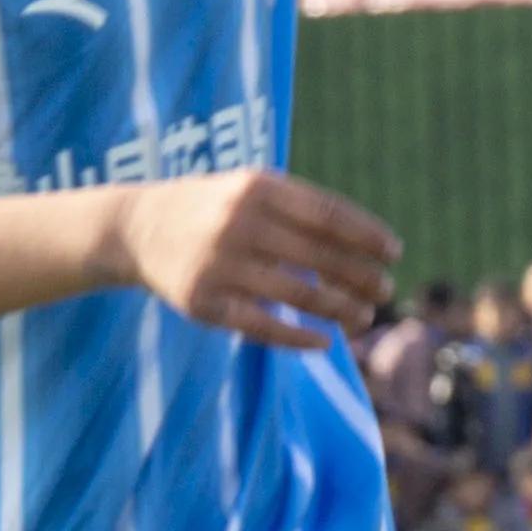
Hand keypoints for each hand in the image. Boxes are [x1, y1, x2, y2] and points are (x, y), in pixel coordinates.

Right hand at [113, 169, 399, 350]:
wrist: (137, 228)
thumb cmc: (212, 208)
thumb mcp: (251, 191)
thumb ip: (301, 210)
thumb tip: (366, 246)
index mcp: (258, 188)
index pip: (329, 215)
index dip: (367, 236)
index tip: (394, 253)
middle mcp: (239, 223)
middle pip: (319, 256)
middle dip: (360, 276)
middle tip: (385, 291)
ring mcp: (219, 264)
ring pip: (297, 294)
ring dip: (339, 309)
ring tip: (363, 317)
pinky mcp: (203, 302)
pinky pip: (261, 325)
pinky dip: (297, 338)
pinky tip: (323, 342)